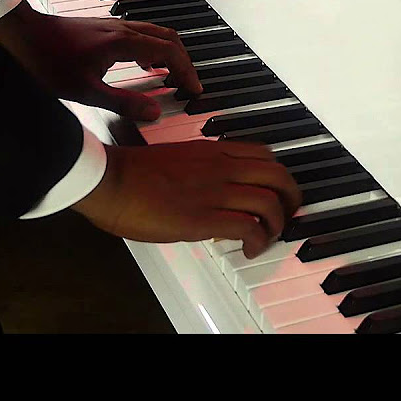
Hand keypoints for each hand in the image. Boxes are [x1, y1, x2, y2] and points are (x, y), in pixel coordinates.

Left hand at [0, 1, 201, 120]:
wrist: (22, 35)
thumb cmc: (49, 61)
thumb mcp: (85, 91)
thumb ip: (123, 103)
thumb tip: (155, 112)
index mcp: (124, 43)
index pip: (170, 52)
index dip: (188, 71)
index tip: (195, 90)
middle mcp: (123, 29)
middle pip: (169, 38)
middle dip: (184, 60)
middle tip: (190, 84)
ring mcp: (113, 26)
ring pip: (155, 34)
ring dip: (170, 53)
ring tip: (173, 77)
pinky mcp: (104, 28)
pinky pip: (141, 35)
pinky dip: (154, 49)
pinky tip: (145, 66)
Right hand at [71, 141, 302, 258]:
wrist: (110, 179)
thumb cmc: (132, 172)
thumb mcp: (176, 159)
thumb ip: (200, 169)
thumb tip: (211, 191)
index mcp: (212, 151)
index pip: (264, 154)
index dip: (279, 175)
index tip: (278, 191)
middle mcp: (220, 167)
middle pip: (277, 176)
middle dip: (291, 198)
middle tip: (288, 215)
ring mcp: (214, 191)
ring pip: (269, 202)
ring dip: (277, 224)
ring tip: (269, 237)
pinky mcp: (204, 218)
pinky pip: (248, 227)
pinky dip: (258, 241)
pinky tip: (250, 249)